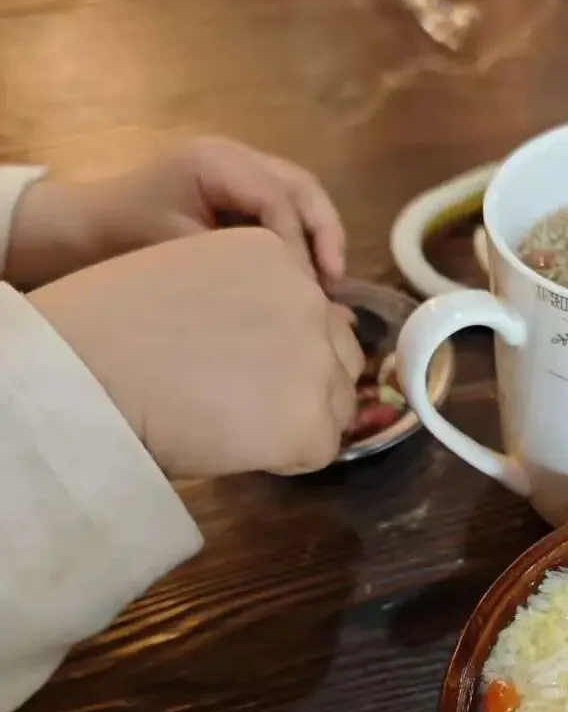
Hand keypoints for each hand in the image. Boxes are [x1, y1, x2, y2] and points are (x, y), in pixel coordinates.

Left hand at [6, 137, 345, 289]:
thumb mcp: (174, 248)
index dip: (297, 243)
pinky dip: (303, 236)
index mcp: (216, 161)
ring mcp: (241, 169)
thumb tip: (289, 289)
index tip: (305, 288)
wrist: (90, 227)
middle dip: (325, 232)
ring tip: (328, 280)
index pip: (277, 197)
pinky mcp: (242, 188)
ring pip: (302, 194)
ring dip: (320, 235)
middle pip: (303, 186)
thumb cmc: (126, 235)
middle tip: (334, 281)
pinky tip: (307, 271)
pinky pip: (286, 206)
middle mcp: (236, 155)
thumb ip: (232, 262)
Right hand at [30, 228, 362, 477]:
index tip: (242, 367)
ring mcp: (317, 359)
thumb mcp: (185, 277)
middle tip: (248, 405)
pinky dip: (288, 458)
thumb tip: (273, 337)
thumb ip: (240, 295)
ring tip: (240, 427)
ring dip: (301, 419)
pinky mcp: (314, 420)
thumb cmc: (108, 327)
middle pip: (338, 354)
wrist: (85, 371)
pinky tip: (241, 449)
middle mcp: (308, 297)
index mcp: (274, 254)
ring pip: (337, 403)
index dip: (283, 348)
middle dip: (305, 382)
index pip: (312, 309)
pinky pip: (321, 448)